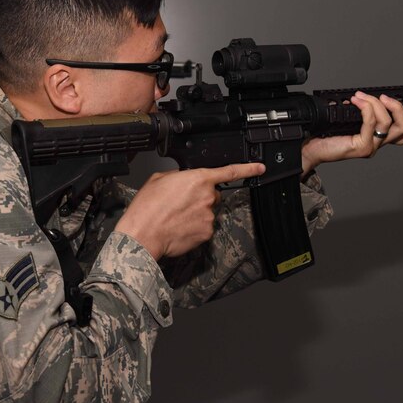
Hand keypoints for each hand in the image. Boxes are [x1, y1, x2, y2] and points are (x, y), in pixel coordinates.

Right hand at [116, 162, 266, 259]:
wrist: (143, 233)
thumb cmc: (147, 208)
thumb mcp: (159, 179)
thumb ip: (179, 176)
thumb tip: (184, 181)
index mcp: (198, 179)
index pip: (230, 172)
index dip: (248, 169)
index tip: (260, 168)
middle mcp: (208, 197)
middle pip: (212, 195)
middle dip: (200, 198)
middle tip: (180, 203)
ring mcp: (209, 216)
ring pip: (207, 212)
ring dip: (195, 213)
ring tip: (174, 216)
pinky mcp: (206, 233)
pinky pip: (204, 227)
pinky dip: (193, 227)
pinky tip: (178, 227)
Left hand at [300, 91, 402, 173]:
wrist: (310, 148)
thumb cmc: (326, 136)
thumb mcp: (347, 120)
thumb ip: (359, 112)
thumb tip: (362, 96)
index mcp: (377, 138)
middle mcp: (377, 144)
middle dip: (398, 107)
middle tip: (384, 97)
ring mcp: (371, 147)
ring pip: (388, 123)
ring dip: (376, 104)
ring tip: (361, 96)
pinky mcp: (361, 148)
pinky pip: (372, 124)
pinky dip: (366, 110)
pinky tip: (356, 102)